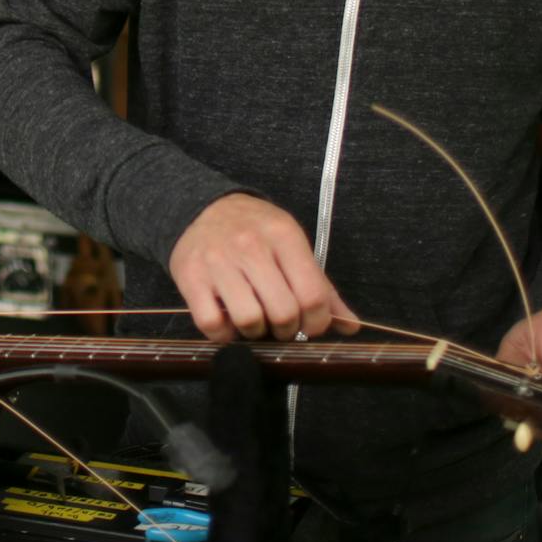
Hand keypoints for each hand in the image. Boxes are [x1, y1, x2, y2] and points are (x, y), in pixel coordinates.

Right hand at [167, 194, 356, 341]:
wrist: (202, 207)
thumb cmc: (254, 230)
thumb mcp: (291, 245)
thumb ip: (321, 287)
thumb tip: (350, 326)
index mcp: (283, 236)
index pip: (313, 296)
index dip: (317, 323)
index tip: (309, 324)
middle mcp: (250, 246)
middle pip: (283, 313)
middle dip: (287, 329)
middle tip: (280, 323)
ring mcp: (217, 261)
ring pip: (249, 321)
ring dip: (256, 332)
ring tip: (254, 319)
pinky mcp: (191, 277)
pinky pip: (212, 324)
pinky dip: (225, 334)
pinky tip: (229, 321)